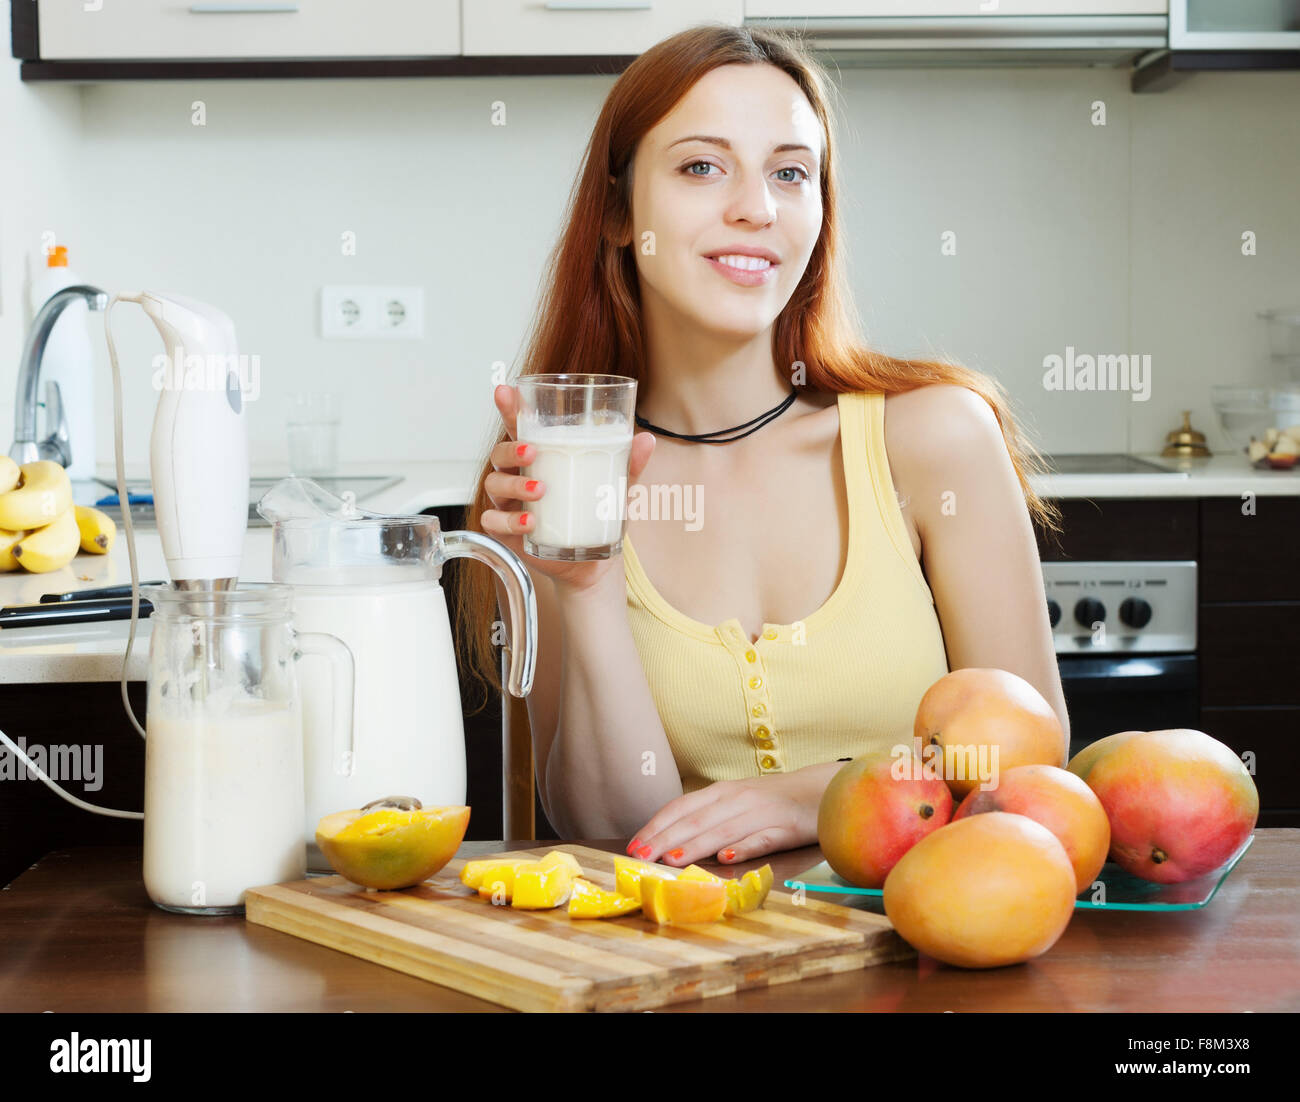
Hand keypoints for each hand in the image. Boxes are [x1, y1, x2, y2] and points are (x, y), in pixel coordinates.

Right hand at [482, 384, 655, 593]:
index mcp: (541, 458)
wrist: (593, 563)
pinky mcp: (507, 531)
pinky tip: (529, 522)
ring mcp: (510, 503)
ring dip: (514, 484)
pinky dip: (508, 520)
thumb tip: (645, 439)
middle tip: (532, 450)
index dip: (509, 408)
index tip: (505, 391)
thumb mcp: (616, 488)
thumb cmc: (596, 516)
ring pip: (494, 484)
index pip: (519, 428)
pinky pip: (494, 521)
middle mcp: (519, 476)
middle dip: (511, 448)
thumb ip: (629, 464)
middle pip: (499, 453)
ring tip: (541, 489)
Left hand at [626, 766, 832, 867]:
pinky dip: (743, 847)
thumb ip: (709, 818)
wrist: (823, 790)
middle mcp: (737, 799)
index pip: (681, 807)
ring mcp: (761, 813)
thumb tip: (671, 841)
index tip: (634, 845)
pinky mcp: (785, 828)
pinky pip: (761, 839)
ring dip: (696, 845)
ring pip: (723, 830)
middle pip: (696, 819)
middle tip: (642, 857)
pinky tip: (727, 857)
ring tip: (673, 859)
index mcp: (722, 792)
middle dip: (666, 838)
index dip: (656, 826)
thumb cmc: (773, 801)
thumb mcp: (737, 803)